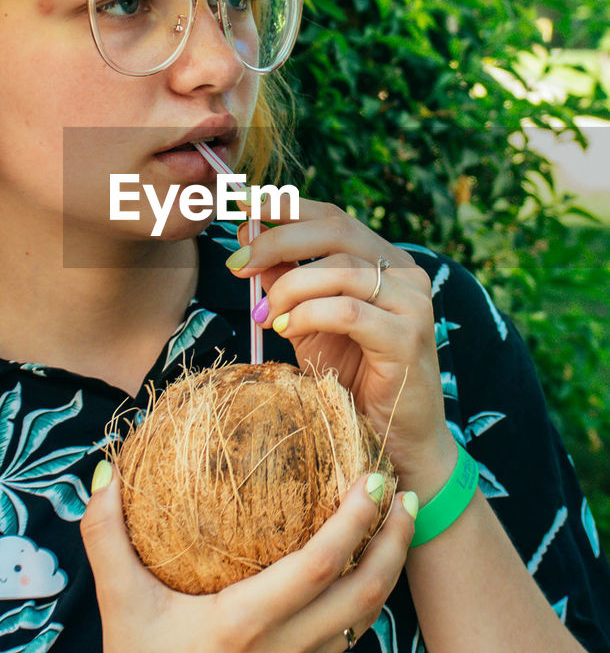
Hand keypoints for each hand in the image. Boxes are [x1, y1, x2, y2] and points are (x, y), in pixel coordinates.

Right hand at [63, 465, 416, 652]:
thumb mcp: (117, 604)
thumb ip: (105, 535)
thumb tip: (104, 473)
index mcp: (246, 624)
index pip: (322, 564)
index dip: (357, 519)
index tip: (376, 478)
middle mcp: (285, 649)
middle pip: (366, 593)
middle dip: (396, 540)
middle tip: (407, 493)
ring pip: (365, 617)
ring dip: (388, 568)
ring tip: (397, 523)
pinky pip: (346, 636)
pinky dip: (364, 599)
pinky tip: (357, 571)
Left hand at [232, 196, 455, 491]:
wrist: (394, 442)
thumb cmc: (352, 380)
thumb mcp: (308, 324)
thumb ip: (287, 283)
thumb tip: (250, 244)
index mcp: (384, 261)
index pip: (332, 217)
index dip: (284, 210)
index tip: (240, 215)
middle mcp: (405, 273)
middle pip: (336, 230)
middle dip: (278, 240)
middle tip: (240, 264)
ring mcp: (413, 303)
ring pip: (340, 270)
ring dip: (289, 288)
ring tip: (265, 316)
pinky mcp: (408, 337)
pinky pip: (348, 311)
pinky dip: (308, 315)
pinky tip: (286, 329)